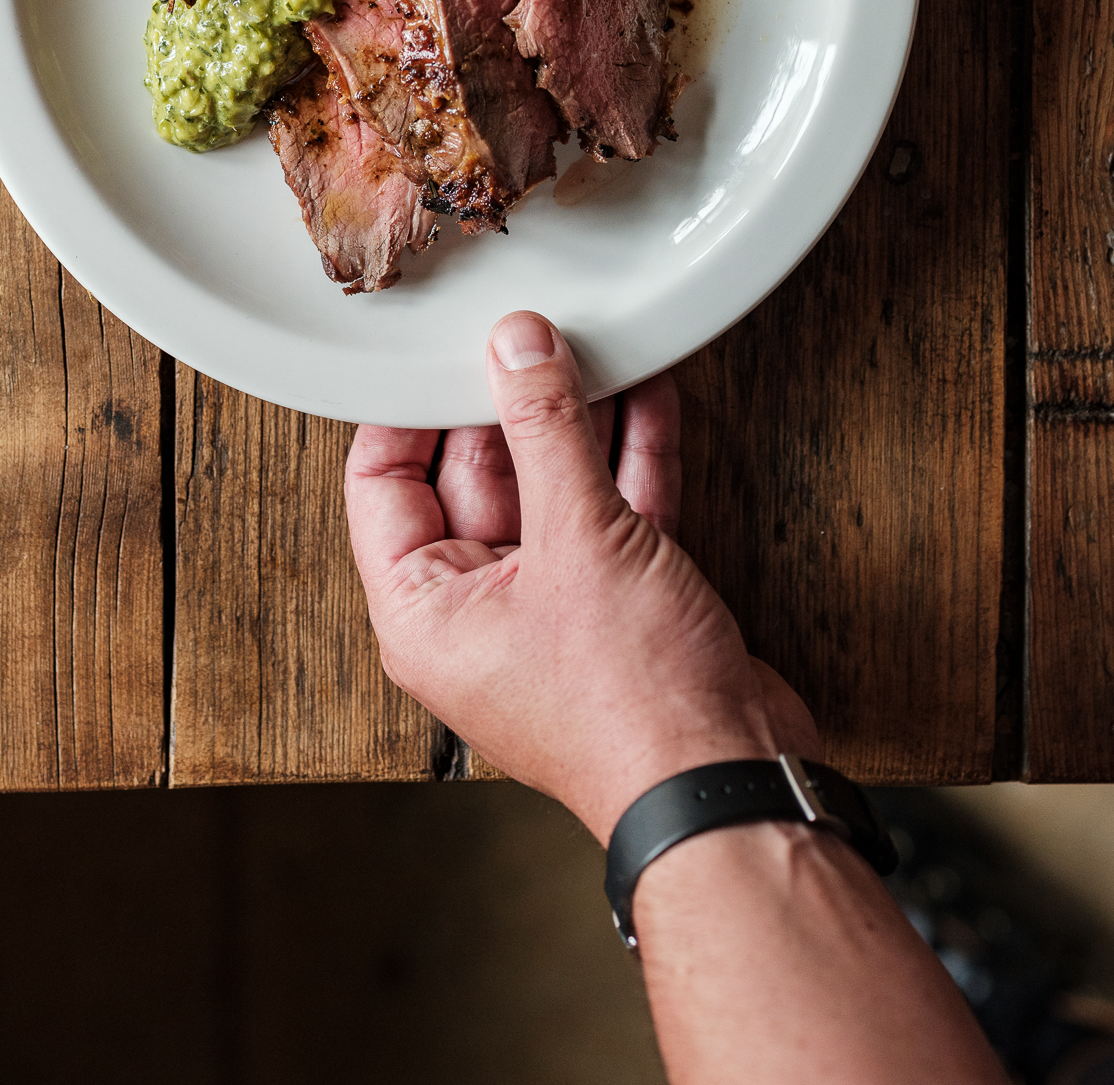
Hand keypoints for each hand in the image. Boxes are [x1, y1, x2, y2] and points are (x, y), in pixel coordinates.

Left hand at [345, 309, 819, 840]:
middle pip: (477, 474)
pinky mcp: (622, 605)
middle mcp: (479, 610)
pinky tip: (645, 391)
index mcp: (425, 611)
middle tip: (532, 329)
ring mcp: (553, 607)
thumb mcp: (578, 540)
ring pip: (553, 486)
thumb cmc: (631, 709)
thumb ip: (546, 430)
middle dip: (510, 401)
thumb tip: (518, 347)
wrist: (731, 785)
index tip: (435, 344)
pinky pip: (612, 511)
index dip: (408, 408)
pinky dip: (630, 454)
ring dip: (578, 419)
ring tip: (593, 342)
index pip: (383, 482)